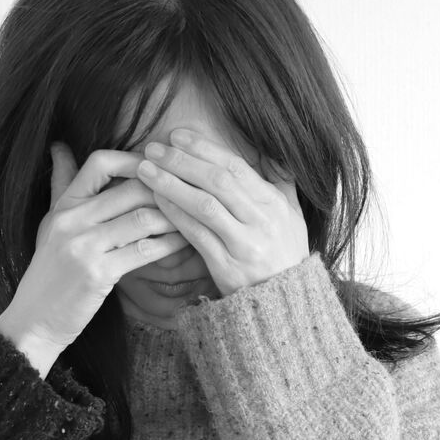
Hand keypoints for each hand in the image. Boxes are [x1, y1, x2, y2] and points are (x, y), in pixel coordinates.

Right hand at [0, 142, 188, 351]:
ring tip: (193, 217)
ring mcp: (83, 247)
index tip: (159, 167)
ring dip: (173, 217)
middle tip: (189, 193)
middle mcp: (71, 220)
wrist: (35, 320)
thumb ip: (61, 185)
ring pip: (142, 218)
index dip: (134, 160)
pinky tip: (184, 243)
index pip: (100, 163)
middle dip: (165, 190)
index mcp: (63, 205)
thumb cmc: (49, 271)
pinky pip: (144, 251)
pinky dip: (169, 244)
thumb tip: (59, 146)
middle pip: (131, 189)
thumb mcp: (51, 223)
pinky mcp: (97, 274)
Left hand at [135, 128, 308, 296]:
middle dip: (183, 161)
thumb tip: (273, 152)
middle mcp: (262, 221)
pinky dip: (176, 215)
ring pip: (205, 206)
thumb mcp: (293, 217)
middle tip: (153, 148)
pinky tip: (157, 201)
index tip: (178, 136)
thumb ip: (282, 184)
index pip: (236, 167)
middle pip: (218, 182)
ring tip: (145, 170)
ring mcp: (245, 245)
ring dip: (172, 184)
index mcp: (275, 204)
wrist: (284, 304)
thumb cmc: (285, 256)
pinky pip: (197, 235)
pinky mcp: (227, 267)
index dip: (204, 148)